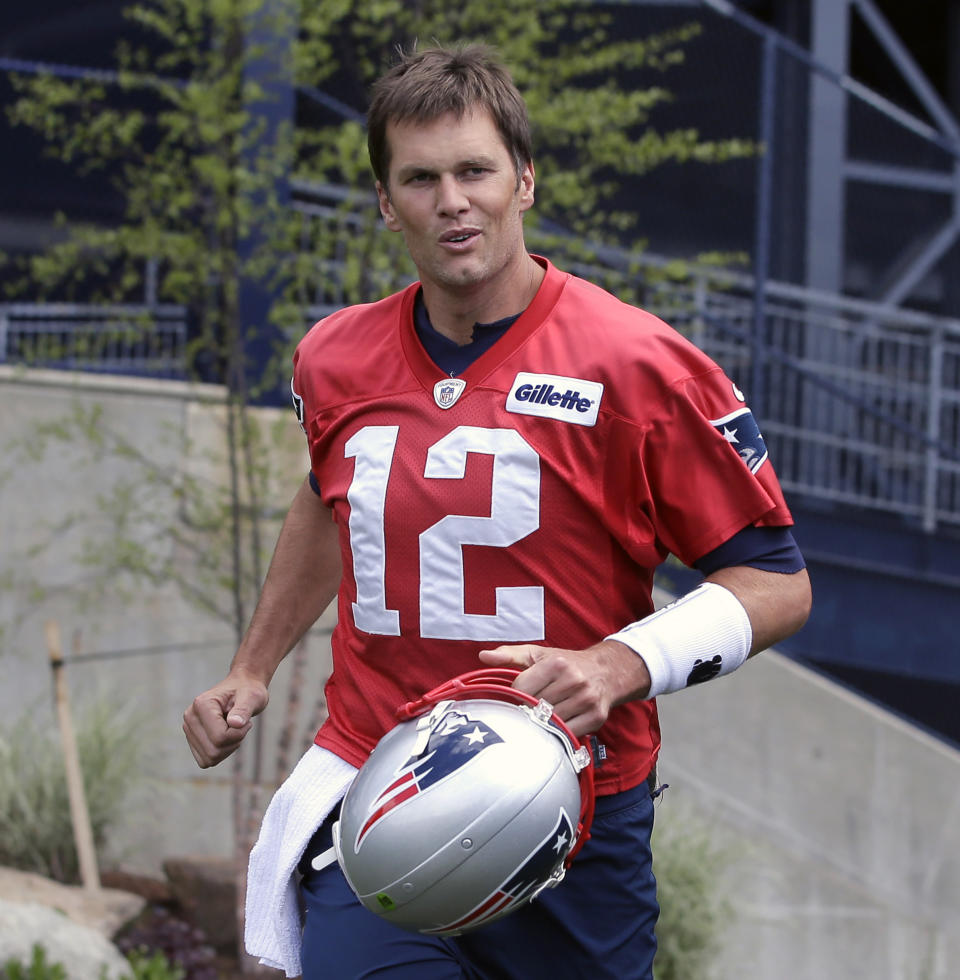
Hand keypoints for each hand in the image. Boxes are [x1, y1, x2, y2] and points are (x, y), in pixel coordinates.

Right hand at [183, 670, 269, 767]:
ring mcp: (188, 729)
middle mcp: (190, 717)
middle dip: (233, 743)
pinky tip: (226, 737)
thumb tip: (234, 723)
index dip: (238, 734)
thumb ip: (244, 710)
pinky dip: (221, 753)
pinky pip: (206, 760)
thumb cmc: (248, 692)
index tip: (245, 721)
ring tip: (233, 729)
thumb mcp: (252, 697)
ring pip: (209, 759)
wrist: (242, 687)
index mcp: (201, 704)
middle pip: (213, 751)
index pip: (220, 737)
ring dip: (228, 748)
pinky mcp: (192, 739)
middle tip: (240, 726)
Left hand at [478, 639, 650, 736]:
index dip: (514, 696)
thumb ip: (509, 655)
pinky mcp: (595, 718)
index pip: (521, 689)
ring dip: (541, 725)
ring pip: (550, 723)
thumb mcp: (537, 654)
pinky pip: (567, 735)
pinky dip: (557, 735)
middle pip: (535, 707)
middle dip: (527, 712)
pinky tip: (553, 728)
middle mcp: (573, 680)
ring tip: (538, 719)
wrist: (606, 671)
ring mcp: (586, 700)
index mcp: (556, 663)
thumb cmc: (565, 663)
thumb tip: (483, 656)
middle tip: (525, 713)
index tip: (516, 697)